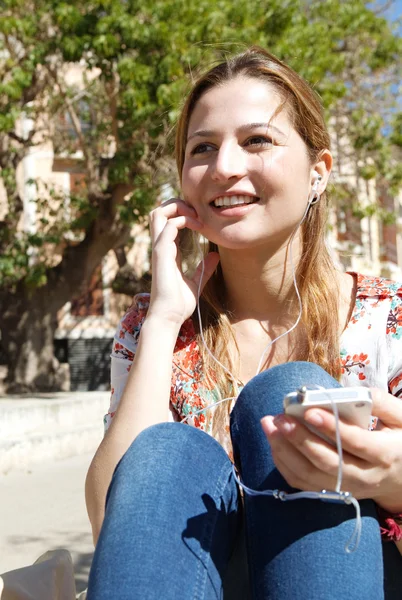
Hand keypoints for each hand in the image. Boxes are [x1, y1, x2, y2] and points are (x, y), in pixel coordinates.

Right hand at [147, 198, 219, 325]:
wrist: (170, 317)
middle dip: (176, 204)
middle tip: (196, 212)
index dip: (181, 213)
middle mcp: (160, 247)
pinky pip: (168, 226)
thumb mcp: (196, 282)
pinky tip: (197, 226)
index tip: (201, 219)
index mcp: (167, 251)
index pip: (167, 221)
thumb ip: (204, 268)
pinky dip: (182, 220)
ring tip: (195, 216)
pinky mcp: (161, 253)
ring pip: (158, 213)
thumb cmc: (180, 303)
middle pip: (158, 211)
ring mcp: (159, 249)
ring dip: (177, 208)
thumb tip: (215, 256)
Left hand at [261, 388, 401, 511]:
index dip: (331, 428)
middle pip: (327, 462)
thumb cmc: (400, 440)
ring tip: (269, 427)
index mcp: (385, 454)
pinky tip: (274, 444)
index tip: (309, 411)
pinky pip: (304, 485)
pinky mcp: (333, 492)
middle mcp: (365, 476)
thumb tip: (355, 392)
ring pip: (311, 476)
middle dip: (299, 439)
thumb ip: (382, 403)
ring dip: (285, 452)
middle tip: (279, 418)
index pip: (355, 443)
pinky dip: (285, 466)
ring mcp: (347, 488)